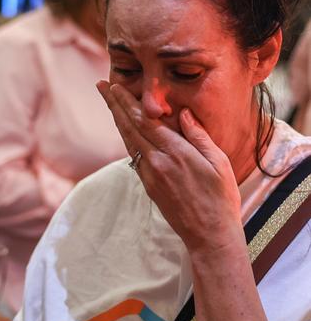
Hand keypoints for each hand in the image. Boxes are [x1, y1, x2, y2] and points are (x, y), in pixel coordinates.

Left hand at [96, 81, 242, 252]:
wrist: (209, 234)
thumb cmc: (221, 198)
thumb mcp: (218, 163)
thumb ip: (199, 136)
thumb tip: (183, 113)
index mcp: (175, 154)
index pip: (145, 120)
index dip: (128, 101)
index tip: (116, 86)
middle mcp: (157, 162)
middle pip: (129, 126)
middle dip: (114, 104)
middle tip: (100, 85)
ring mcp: (149, 174)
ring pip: (128, 140)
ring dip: (117, 118)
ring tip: (109, 100)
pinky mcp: (147, 184)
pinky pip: (133, 154)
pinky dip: (126, 136)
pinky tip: (124, 127)